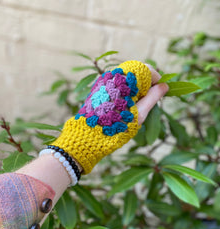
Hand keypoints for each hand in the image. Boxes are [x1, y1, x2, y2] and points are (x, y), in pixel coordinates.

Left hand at [50, 61, 168, 173]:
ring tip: (135, 106)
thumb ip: (153, 98)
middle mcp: (114, 75)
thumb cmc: (115, 127)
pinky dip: (125, 90)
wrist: (87, 136)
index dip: (157, 80)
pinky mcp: (99, 87)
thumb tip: (165, 86)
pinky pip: (117, 83)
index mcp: (125, 79)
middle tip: (147, 101)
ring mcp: (105, 80)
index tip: (160, 92)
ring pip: (127, 78)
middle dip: (146, 84)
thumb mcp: (138, 114)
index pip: (147, 69)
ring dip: (135, 88)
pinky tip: (124, 105)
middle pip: (137, 71)